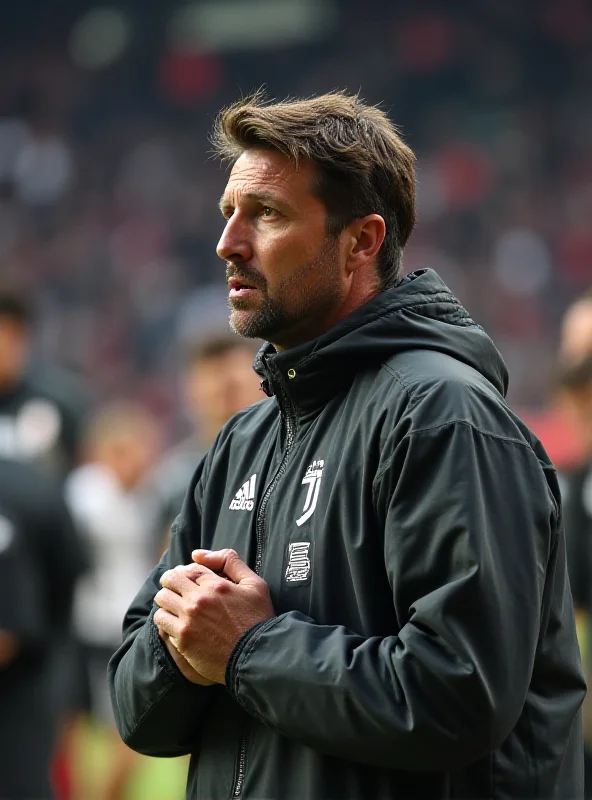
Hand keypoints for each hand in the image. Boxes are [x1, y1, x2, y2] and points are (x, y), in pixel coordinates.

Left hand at [154, 553, 274, 683]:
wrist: (256, 658)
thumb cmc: (258, 620)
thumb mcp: (255, 584)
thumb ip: (229, 561)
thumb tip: (198, 554)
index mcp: (216, 584)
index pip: (191, 568)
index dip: (190, 572)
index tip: (192, 581)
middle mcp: (199, 599)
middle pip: (170, 578)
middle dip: (173, 581)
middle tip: (179, 589)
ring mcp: (189, 619)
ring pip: (162, 598)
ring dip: (167, 599)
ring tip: (176, 606)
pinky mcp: (183, 639)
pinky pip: (160, 620)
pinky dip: (165, 618)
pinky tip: (174, 622)